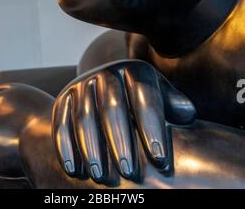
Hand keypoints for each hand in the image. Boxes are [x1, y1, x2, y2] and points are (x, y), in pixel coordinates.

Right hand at [52, 60, 195, 182]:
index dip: (152, 128)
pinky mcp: (63, 99)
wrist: (100, 87)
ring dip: (92, 148)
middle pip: (113, 107)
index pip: (145, 98)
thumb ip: (173, 104)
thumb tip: (187, 113)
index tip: (160, 160)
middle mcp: (106, 74)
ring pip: (85, 117)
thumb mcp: (159, 96)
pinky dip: (66, 147)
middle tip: (130, 172)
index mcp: (134, 71)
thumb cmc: (140, 100)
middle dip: (121, 141)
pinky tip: (74, 170)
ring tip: (101, 176)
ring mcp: (82, 85)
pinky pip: (61, 123)